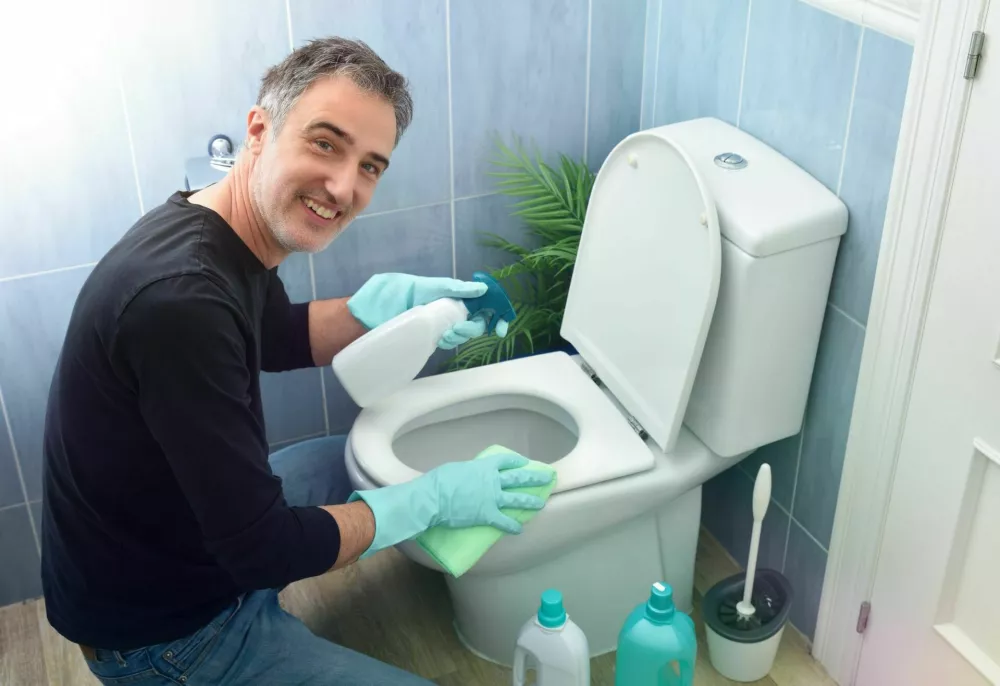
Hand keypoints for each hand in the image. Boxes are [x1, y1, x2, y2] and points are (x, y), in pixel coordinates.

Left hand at [347, 273, 508, 348]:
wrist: (350, 327)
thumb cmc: (376, 301)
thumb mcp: (410, 287)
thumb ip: (442, 287)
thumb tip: (476, 290)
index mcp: (435, 292)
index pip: (470, 295)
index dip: (491, 304)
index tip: (501, 316)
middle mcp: (437, 308)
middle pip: (471, 315)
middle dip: (478, 322)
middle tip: (466, 328)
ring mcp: (431, 326)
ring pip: (462, 329)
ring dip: (465, 332)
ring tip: (450, 334)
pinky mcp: (424, 342)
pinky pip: (447, 340)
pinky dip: (453, 340)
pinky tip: (445, 339)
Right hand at [348, 452, 553, 557]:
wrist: (434, 498)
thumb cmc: (440, 481)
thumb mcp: (456, 469)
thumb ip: (469, 472)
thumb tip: (470, 475)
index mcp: (484, 467)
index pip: (505, 461)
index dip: (516, 462)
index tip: (525, 463)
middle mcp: (492, 481)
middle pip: (519, 478)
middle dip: (535, 477)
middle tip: (548, 477)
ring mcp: (492, 498)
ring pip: (517, 499)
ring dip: (531, 502)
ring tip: (541, 504)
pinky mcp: (488, 516)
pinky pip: (504, 522)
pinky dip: (513, 526)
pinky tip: (520, 529)